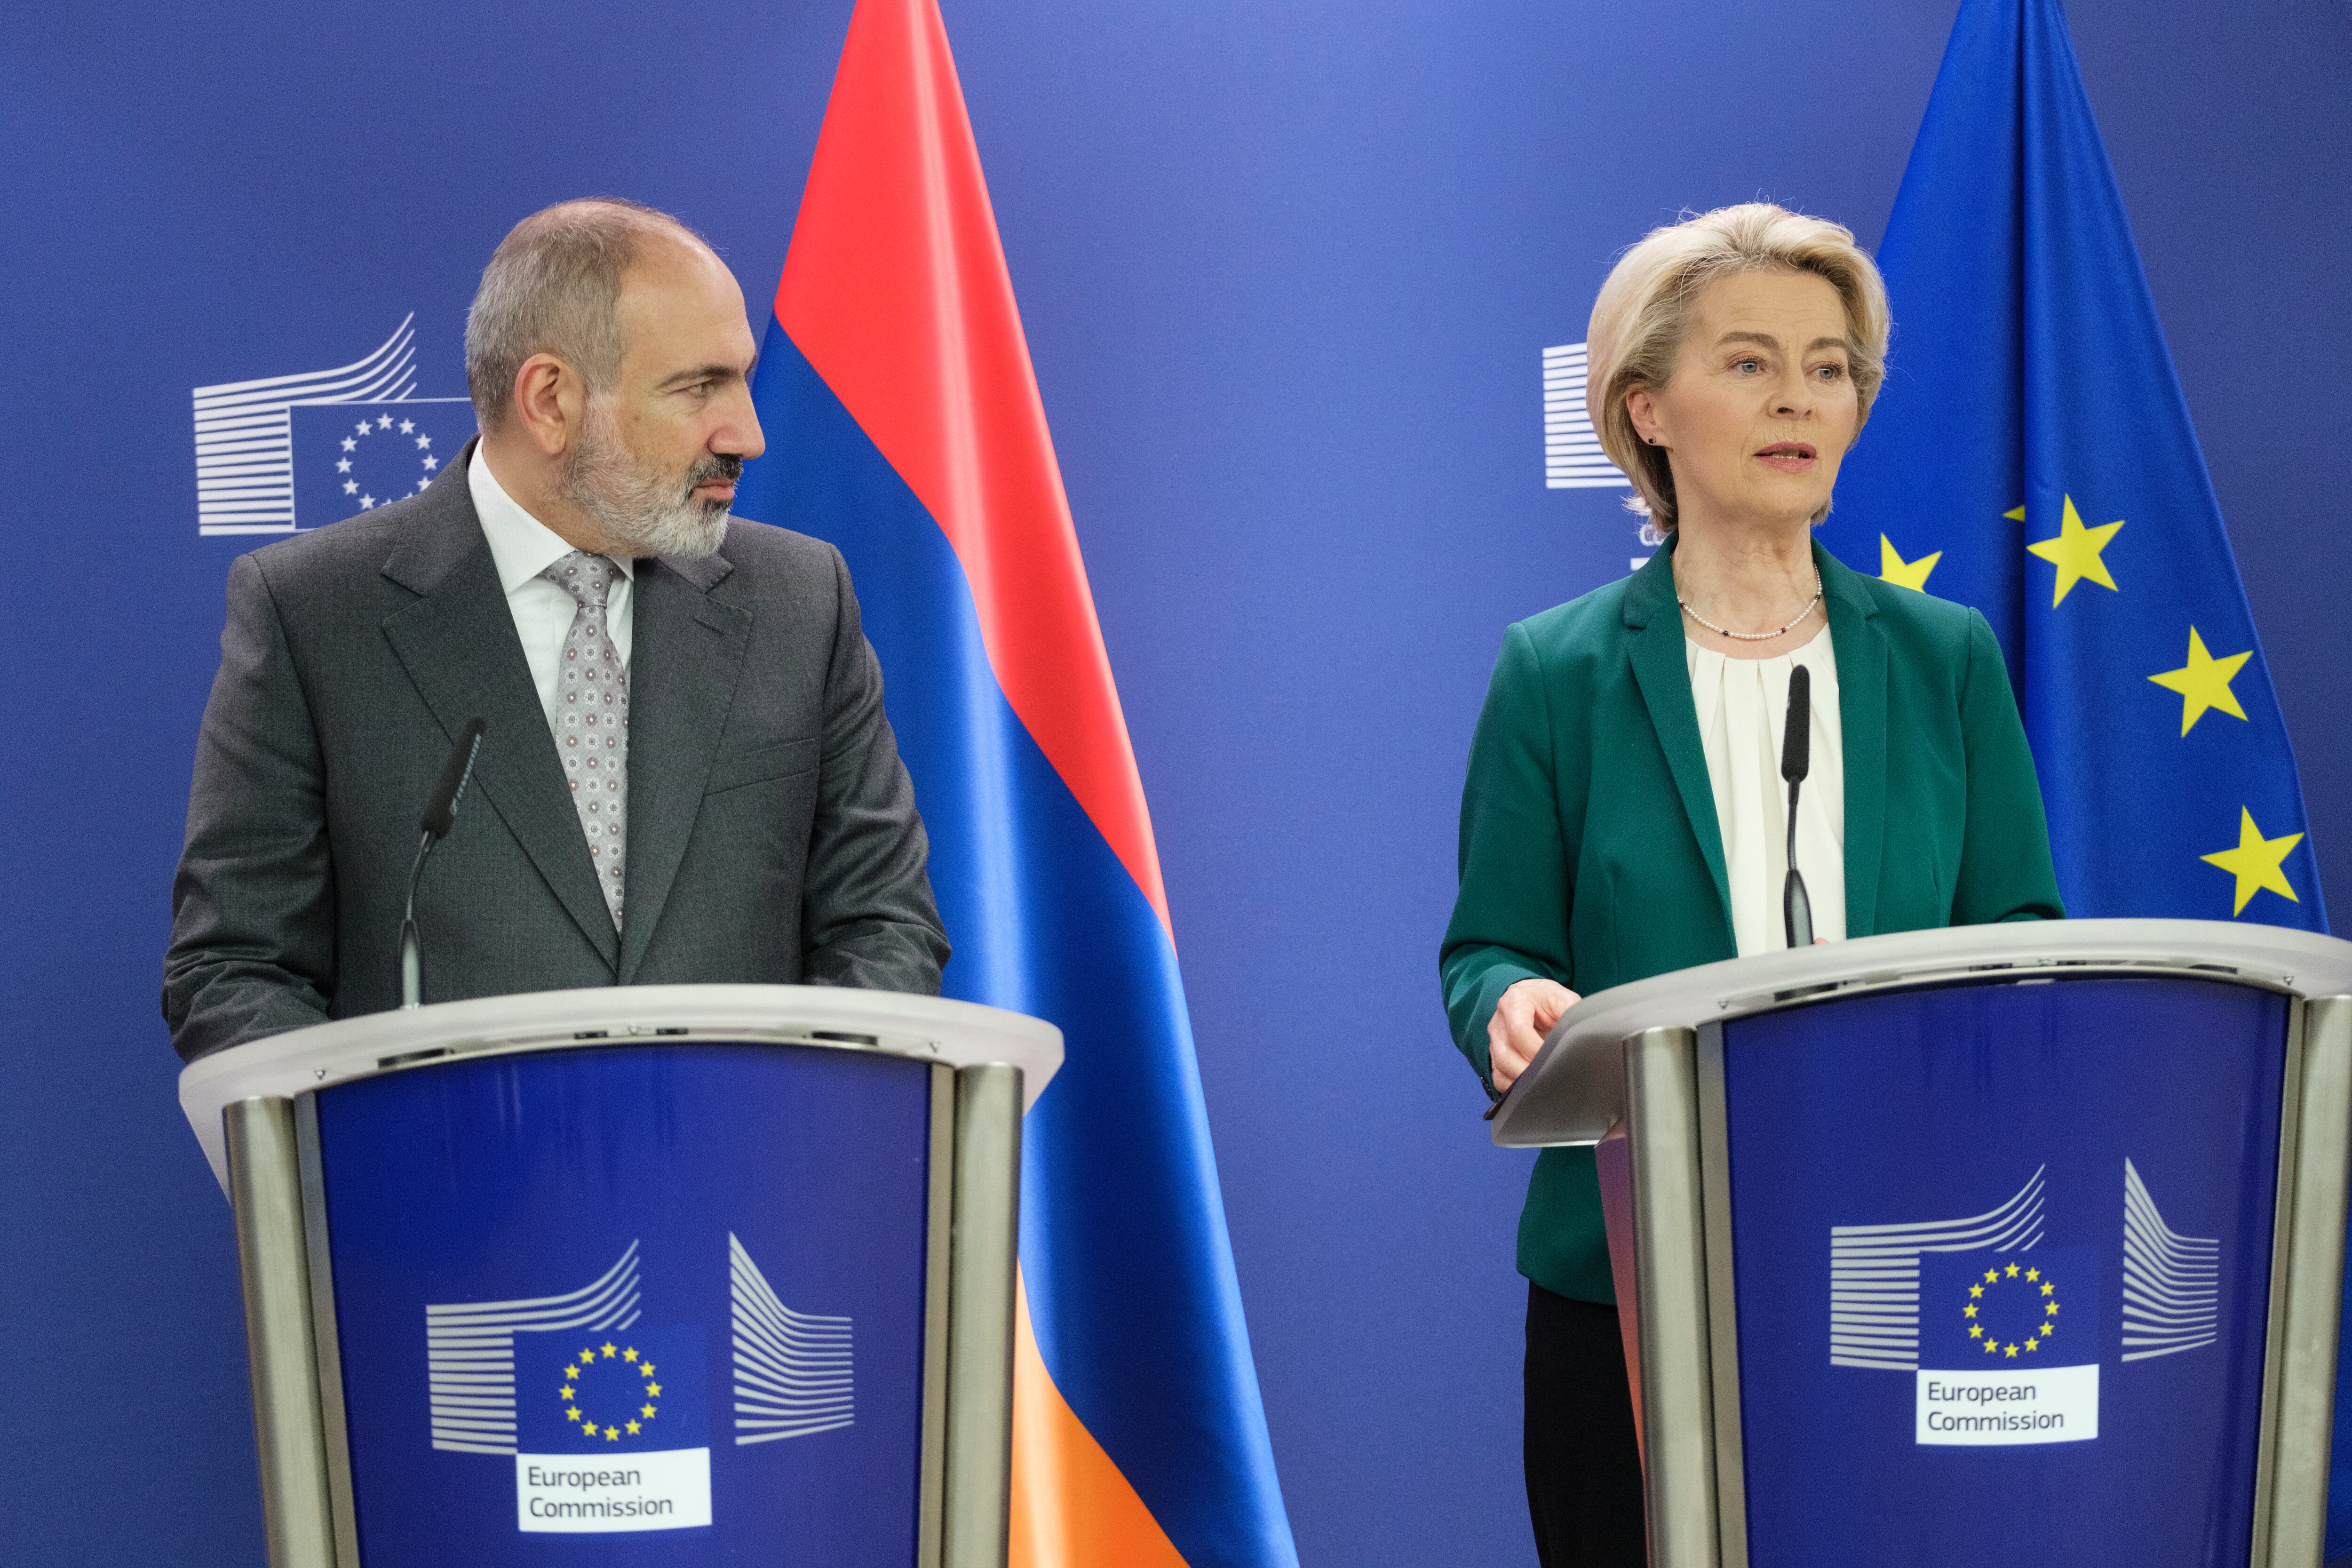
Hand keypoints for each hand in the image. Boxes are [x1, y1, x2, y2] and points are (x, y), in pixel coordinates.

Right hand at [1487, 977, 1579, 1093]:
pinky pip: (1499, 1078)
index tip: (1555, 1060)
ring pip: (1501, 1069)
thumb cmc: (1547, 999)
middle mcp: (1499, 1022)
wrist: (1530, 997)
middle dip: (1528, 1071)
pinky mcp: (1495, 1056)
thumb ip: (1571, 1013)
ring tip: (1545, 1084)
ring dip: (1522, 1081)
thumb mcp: (1563, 998)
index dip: (1536, 1050)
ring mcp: (1495, 1041)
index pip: (1519, 1031)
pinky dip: (1513, 1087)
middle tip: (1551, 1077)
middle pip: (1505, 1055)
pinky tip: (1532, 1088)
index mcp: (1514, 1002)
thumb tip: (1581, 1035)